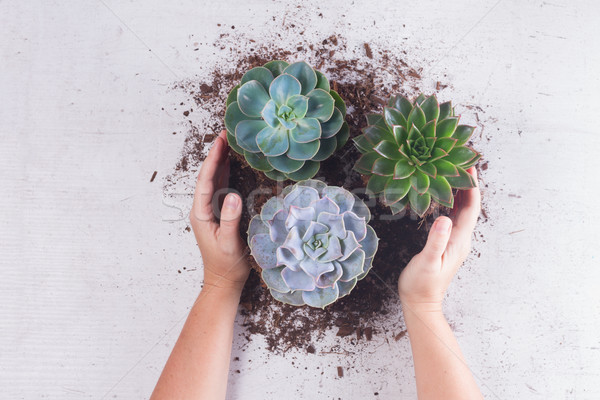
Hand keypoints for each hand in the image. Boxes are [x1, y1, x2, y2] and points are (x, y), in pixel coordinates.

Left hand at [190, 130, 249, 291]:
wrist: (223, 280)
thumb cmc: (226, 265)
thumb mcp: (229, 243)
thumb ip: (230, 220)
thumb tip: (234, 195)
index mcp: (201, 214)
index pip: (206, 182)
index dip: (213, 161)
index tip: (220, 142)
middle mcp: (203, 209)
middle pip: (208, 176)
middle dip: (216, 154)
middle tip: (225, 133)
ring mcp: (210, 211)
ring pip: (214, 180)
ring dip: (220, 161)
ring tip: (228, 142)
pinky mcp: (219, 214)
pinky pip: (222, 188)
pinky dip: (226, 173)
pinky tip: (232, 163)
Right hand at [398, 167, 480, 312]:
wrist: (420, 303)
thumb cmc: (421, 284)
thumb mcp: (427, 262)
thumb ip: (436, 241)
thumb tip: (444, 218)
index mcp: (459, 241)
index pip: (471, 209)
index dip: (472, 187)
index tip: (469, 168)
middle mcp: (461, 239)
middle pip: (470, 207)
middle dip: (468, 184)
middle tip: (462, 163)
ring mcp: (455, 241)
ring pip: (462, 211)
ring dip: (461, 192)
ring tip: (454, 173)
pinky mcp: (447, 243)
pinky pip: (454, 217)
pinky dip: (452, 203)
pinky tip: (445, 195)